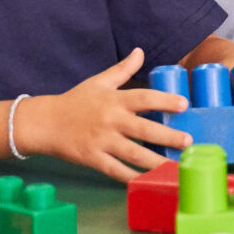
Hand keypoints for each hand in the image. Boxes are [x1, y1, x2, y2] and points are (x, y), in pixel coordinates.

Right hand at [18, 49, 190, 179]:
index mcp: (113, 100)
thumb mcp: (98, 82)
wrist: (45, 123)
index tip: (184, 104)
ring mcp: (101, 141)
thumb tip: (140, 51)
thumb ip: (122, 70)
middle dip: (167, 136)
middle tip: (188, 140)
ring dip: (156, 161)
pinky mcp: (93, 159)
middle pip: (143, 129)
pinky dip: (132, 177)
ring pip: (133, 153)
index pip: (143, 98)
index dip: (164, 100)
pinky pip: (116, 171)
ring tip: (176, 166)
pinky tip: (149, 182)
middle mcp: (110, 120)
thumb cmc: (75, 101)